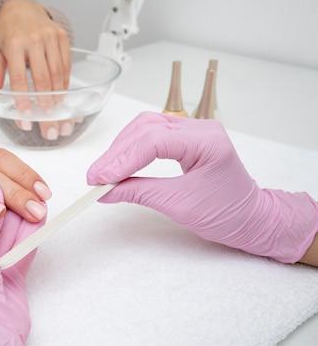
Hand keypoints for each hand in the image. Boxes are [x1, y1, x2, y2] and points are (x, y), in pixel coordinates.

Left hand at [0, 0, 72, 139]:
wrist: (21, 7)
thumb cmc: (6, 30)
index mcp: (14, 43)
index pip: (20, 77)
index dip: (23, 98)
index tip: (25, 114)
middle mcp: (34, 39)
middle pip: (43, 77)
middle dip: (46, 101)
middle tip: (47, 118)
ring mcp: (51, 36)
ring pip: (58, 71)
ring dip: (58, 93)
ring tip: (55, 110)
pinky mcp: (62, 36)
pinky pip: (66, 63)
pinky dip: (65, 80)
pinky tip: (62, 92)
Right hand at [87, 112, 317, 262]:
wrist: (251, 219)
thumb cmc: (225, 214)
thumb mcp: (177, 205)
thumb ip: (138, 192)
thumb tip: (103, 191)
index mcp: (207, 142)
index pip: (153, 141)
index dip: (122, 160)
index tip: (99, 179)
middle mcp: (200, 128)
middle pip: (145, 128)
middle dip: (117, 153)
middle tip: (94, 177)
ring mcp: (193, 129)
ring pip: (145, 126)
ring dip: (121, 148)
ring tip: (103, 171)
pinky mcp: (186, 137)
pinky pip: (152, 134)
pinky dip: (132, 148)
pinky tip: (119, 163)